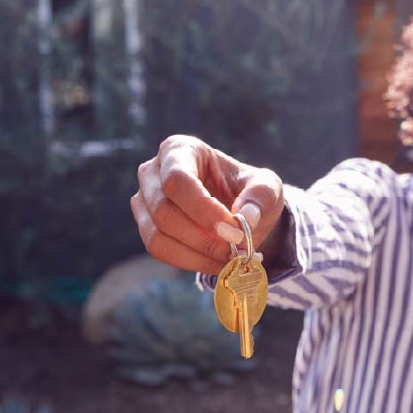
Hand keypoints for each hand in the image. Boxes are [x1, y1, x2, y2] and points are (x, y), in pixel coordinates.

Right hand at [131, 135, 284, 274]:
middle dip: (203, 237)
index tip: (234, 232)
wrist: (240, 210)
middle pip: (164, 211)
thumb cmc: (248, 190)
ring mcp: (145, 200)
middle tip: (237, 250)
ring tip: (232, 259)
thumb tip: (245, 218)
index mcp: (180, 149)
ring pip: (158, 235)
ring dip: (198, 254)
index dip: (202, 209)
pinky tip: (218, 263)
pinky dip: (191, 262)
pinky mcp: (147, 227)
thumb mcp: (267, 187)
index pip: (178, 180)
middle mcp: (153, 172)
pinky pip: (161, 251)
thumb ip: (261, 197)